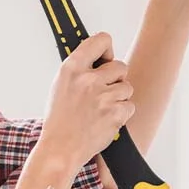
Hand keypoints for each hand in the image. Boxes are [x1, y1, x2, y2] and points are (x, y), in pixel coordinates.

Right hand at [40, 33, 134, 169]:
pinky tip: (104, 119)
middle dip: (115, 79)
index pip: (101, 40)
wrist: (60, 148)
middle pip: (120, 66)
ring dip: (118, 97)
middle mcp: (88, 79)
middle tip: (101, 92)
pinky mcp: (116, 112)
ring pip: (127, 87)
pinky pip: (129, 106)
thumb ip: (79, 69)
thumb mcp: (60, 85)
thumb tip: (98, 57)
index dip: (106, 49)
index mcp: (72, 68)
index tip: (104, 58)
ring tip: (99, 109)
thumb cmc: (59, 119)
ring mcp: (103, 96)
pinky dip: (121, 113)